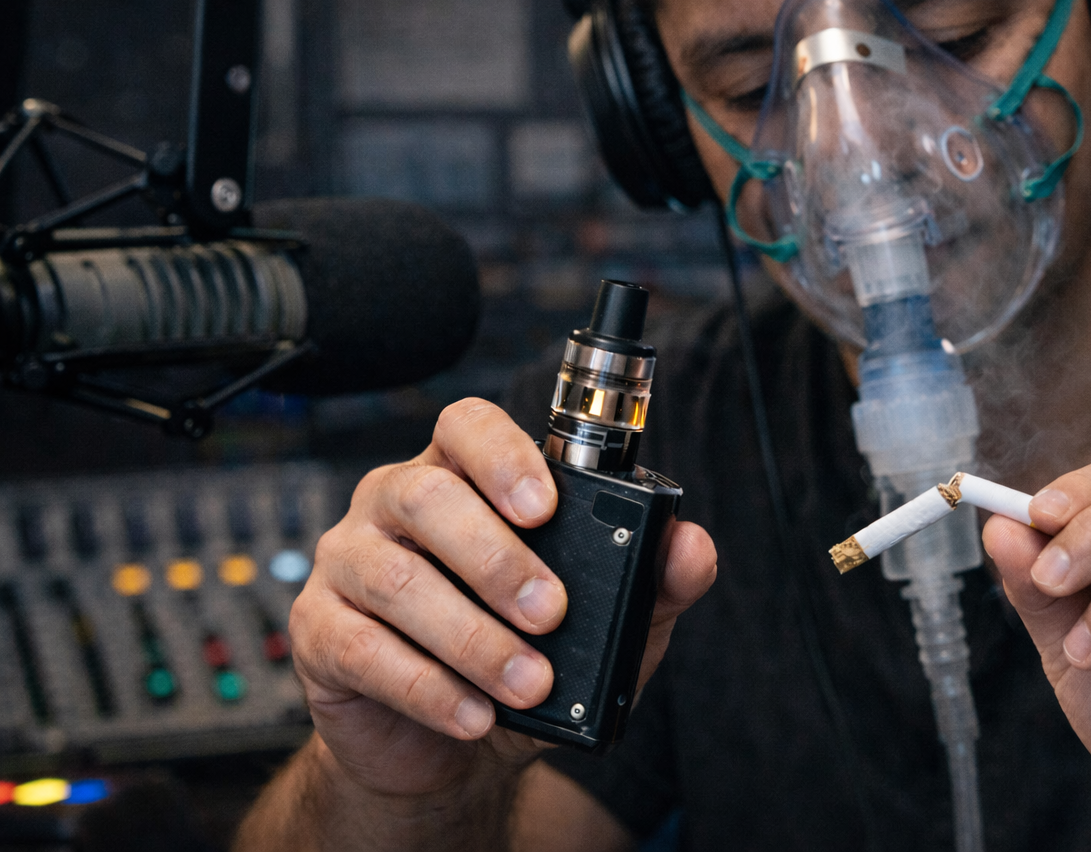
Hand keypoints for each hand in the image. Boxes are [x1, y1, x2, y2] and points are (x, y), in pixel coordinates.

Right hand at [288, 398, 717, 801]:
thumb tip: (691, 546)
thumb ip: (651, 580)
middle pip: (426, 496)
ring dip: (472, 637)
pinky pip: (362, 649)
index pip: (467, 425)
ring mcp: (350, 563)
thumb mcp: (604, 623)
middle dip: (497, 558)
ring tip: (528, 682)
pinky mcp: (319, 631)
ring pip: (397, 579)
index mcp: (463, 477)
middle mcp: (397, 505)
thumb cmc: (526, 657)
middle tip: (550, 613)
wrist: (453, 746)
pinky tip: (474, 714)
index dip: (503, 455)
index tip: (547, 505)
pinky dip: (428, 687)